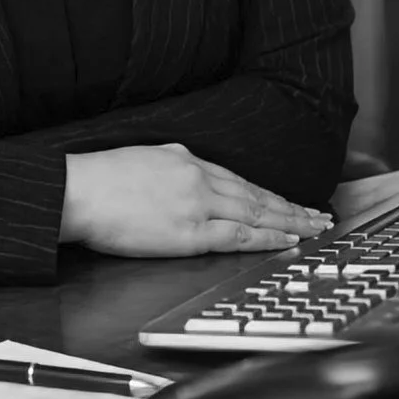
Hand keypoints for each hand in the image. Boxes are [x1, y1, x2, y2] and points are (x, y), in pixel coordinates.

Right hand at [60, 142, 331, 256]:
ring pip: (256, 213)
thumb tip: (187, 180)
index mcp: (186, 157)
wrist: (78, 190)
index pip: (239, 179)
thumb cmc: (100, 179)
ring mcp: (197, 204)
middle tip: (320, 215)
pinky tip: (286, 241)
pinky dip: (268, 238)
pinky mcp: (189, 232)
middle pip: (256, 195)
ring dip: (290, 221)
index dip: (269, 193)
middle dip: (292, 207)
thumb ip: (173, 168)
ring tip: (314, 228)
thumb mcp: (144, 157)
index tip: (290, 201)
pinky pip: (239, 236)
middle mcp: (198, 176)